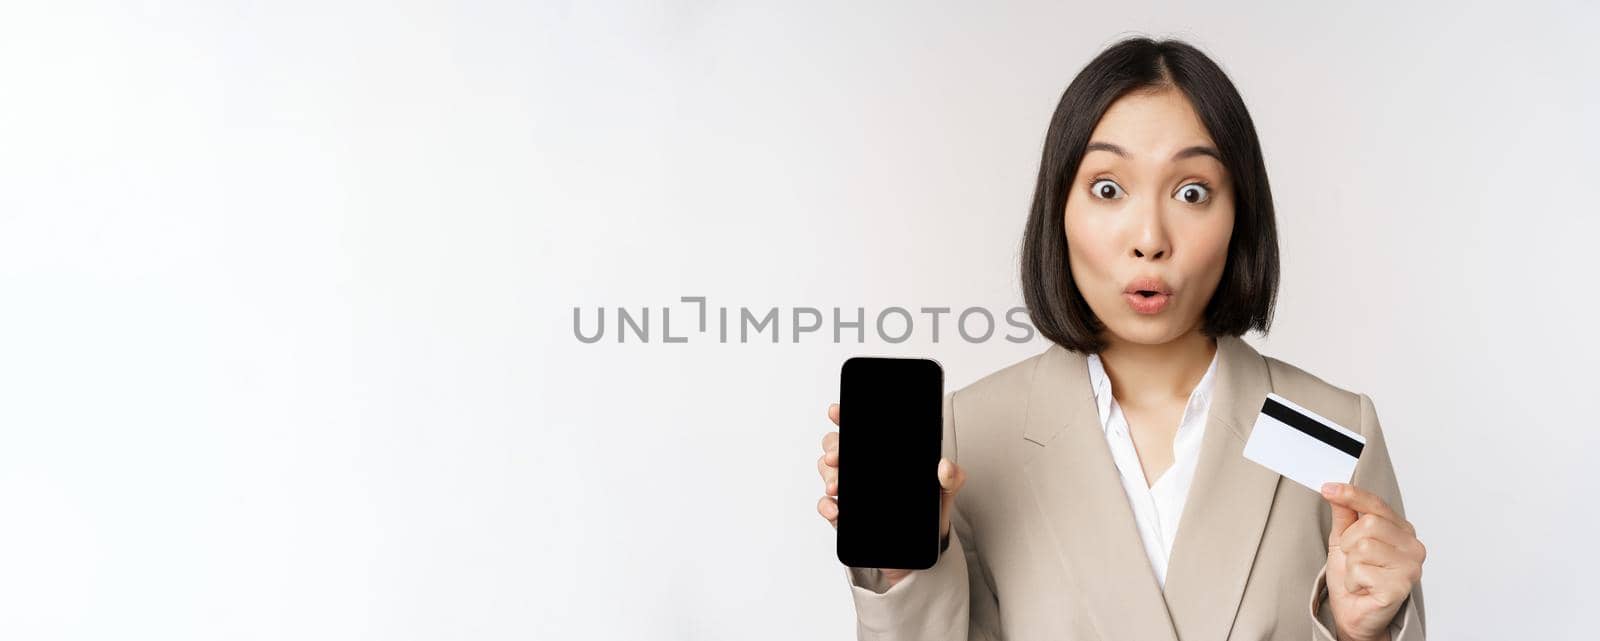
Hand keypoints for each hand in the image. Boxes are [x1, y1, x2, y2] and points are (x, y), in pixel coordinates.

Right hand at [817, 402, 965, 587]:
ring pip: (827, 471)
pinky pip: (826, 505)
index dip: (845, 417)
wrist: (918, 555)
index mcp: (883, 456)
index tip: (837, 412)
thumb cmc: (928, 516)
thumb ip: (951, 478)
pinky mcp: (845, 515)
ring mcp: (851, 491)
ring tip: (837, 487)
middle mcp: (863, 469)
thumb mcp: (943, 493)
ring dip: (828, 475)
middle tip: (837, 457)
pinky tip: (836, 510)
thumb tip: (945, 466)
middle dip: (833, 448)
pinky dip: (826, 506)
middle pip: (837, 446)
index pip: (860, 430)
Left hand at [1320, 482, 1426, 640]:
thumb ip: (1343, 514)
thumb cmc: (1353, 577)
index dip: (1352, 495)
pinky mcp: (1400, 586)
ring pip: (1364, 546)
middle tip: (1352, 558)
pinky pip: (1361, 570)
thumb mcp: (1342, 540)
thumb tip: (1335, 489)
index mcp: (1401, 530)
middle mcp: (1412, 546)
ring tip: (1358, 575)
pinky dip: (1352, 580)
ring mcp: (1410, 568)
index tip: (1328, 488)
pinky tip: (1362, 587)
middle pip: (1370, 523)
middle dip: (1348, 541)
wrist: (1353, 613)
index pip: (1377, 504)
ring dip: (1350, 563)